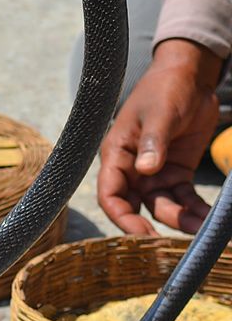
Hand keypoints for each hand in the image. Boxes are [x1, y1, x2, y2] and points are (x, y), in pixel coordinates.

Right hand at [98, 39, 220, 233]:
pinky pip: (183, 198)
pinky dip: (196, 210)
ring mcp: (153, 173)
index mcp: (117, 155)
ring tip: (204, 228)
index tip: (140, 234)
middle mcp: (132, 169)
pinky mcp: (175, 172)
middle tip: (171, 243)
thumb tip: (146, 169)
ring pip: (162, 207)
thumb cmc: (164, 90)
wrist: (189, 77)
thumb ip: (152, 141)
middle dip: (151, 227)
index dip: (121, 217)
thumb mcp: (159, 113)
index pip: (110, 194)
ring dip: (180, 220)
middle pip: (134, 207)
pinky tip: (210, 219)